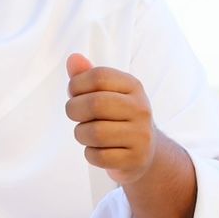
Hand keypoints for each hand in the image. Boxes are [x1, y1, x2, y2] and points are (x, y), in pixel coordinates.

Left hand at [65, 53, 157, 184]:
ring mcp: (141, 136)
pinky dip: (90, 154)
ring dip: (81, 134)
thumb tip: (73, 58)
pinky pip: (98, 157)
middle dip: (74, 110)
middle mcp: (141, 108)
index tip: (75, 94)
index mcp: (133, 86)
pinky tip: (98, 150)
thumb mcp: (105, 92)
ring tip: (86, 133)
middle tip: (75, 115)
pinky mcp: (136, 159)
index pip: (98, 76)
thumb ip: (86, 75)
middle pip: (95, 104)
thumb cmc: (117, 117)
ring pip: (95, 133)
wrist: (145, 152)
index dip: (76, 85)